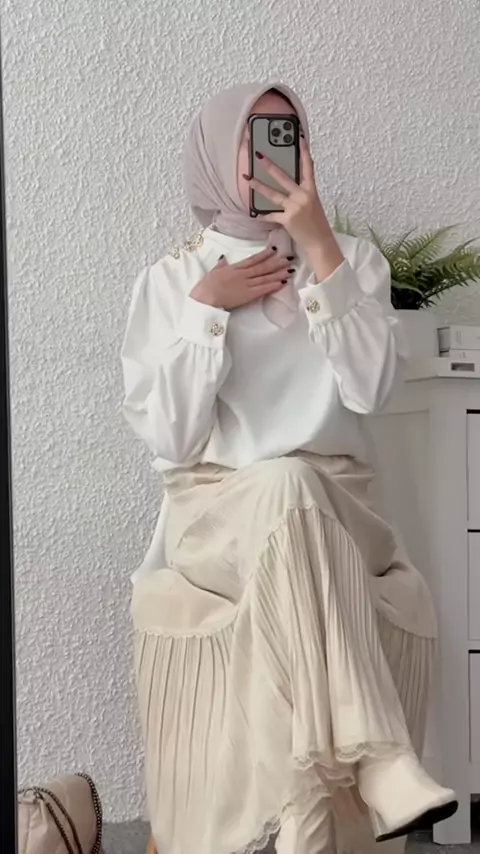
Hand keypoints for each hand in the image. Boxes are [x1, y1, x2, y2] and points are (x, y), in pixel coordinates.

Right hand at [190, 250, 292, 310]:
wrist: (205, 298)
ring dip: (279, 273)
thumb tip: (223, 258)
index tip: (274, 249)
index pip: (252, 260)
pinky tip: (283, 282)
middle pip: (262, 267)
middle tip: (289, 258)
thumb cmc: (206, 286)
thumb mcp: (212, 272)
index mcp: (234, 268)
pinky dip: (273, 285)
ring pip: (265, 277)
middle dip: (277, 262)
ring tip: (290, 269)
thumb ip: (220, 266)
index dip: (264, 254)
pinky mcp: (248, 295)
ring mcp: (246, 284)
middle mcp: (243, 274)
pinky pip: (263, 289)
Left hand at [247, 137, 343, 275]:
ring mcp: (295, 207)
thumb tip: (288, 187)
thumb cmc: (316, 224)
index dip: (303, 152)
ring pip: (273, 194)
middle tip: (259, 155)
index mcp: (311, 190)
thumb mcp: (313, 205)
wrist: (320, 242)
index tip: (299, 137)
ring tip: (248, 179)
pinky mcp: (288, 219)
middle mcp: (303, 196)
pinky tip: (254, 214)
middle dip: (270, 166)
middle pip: (283, 177)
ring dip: (259, 186)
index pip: (308, 167)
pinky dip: (262, 215)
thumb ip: (302, 194)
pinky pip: (271, 215)